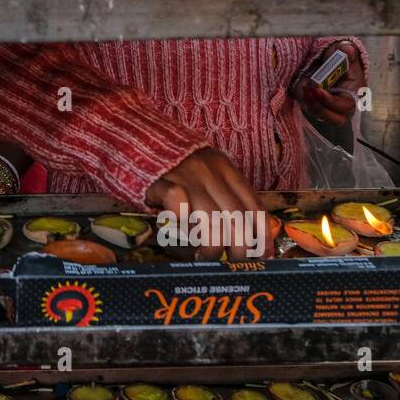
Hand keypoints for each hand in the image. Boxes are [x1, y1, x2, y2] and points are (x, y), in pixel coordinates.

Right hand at [144, 147, 270, 259]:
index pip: (253, 204)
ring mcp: (185, 175)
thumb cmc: (176, 163)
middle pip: (234, 215)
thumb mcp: (208, 170)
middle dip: (239, 246)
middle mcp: (209, 171)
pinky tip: (182, 233)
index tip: (262, 254)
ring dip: (212, 245)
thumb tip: (248, 232)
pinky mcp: (160, 182)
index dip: (261, 233)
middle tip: (234, 261)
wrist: (137, 138)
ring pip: (210, 217)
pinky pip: (177, 205)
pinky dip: (183, 222)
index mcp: (225, 168)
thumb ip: (225, 193)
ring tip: (207, 257)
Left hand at [291, 42, 364, 126]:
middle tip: (308, 93)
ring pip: (318, 114)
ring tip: (302, 85)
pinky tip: (301, 86)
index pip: (346, 105)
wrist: (328, 58)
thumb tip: (347, 51)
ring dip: (308, 102)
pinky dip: (303, 98)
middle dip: (319, 108)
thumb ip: (345, 50)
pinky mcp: (316, 105)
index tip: (317, 90)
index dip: (331, 101)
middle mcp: (342, 104)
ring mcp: (329, 107)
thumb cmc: (339, 56)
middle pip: (334, 119)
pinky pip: (308, 108)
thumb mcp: (343, 50)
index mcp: (354, 92)